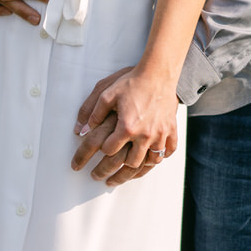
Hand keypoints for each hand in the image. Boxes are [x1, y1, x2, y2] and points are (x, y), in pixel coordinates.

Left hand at [72, 66, 178, 180]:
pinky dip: (159, 158)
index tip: (94, 154)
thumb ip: (92, 113)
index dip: (99, 153)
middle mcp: (144, 134)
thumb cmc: (132, 82)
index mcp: (126, 127)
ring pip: (149, 161)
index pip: (109, 149)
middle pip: (128, 162)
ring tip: (125, 175)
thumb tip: (80, 131)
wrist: (158, 73)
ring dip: (136, 169)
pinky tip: (151, 161)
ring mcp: (159, 134)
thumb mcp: (107, 93)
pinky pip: (167, 151)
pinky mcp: (171, 130)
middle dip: (113, 171)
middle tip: (101, 177)